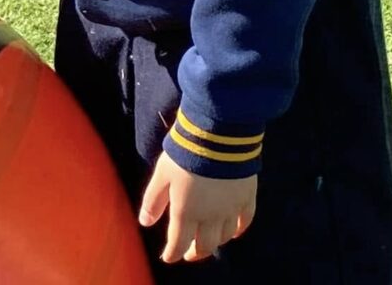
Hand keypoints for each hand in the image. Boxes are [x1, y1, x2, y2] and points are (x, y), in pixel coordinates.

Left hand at [138, 152, 256, 262]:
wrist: (217, 134)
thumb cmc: (184, 152)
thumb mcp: (162, 174)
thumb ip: (153, 200)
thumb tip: (144, 223)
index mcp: (186, 211)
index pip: (178, 243)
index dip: (172, 253)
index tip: (168, 257)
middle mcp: (210, 216)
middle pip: (204, 246)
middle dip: (194, 253)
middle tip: (188, 253)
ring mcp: (231, 208)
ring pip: (224, 237)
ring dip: (215, 243)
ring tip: (207, 241)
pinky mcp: (246, 196)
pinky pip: (245, 221)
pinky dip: (239, 231)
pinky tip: (234, 232)